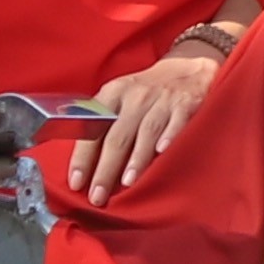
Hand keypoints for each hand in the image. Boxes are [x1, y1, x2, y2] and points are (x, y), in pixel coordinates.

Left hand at [78, 43, 221, 197]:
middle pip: (117, 136)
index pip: (92, 129)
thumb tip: (80, 164)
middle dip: (105, 168)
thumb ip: (100, 124)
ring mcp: (161, 99)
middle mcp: (135, 96)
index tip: (76, 182)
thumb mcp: (118, 97)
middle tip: (98, 195)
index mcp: (112, 94)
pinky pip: (177, 122)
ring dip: (136, 158)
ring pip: (145, 131)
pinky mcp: (186, 103)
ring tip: (127, 182)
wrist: (186, 68)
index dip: (83, 157)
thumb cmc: (145, 92)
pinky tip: (163, 152)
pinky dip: (170, 136)